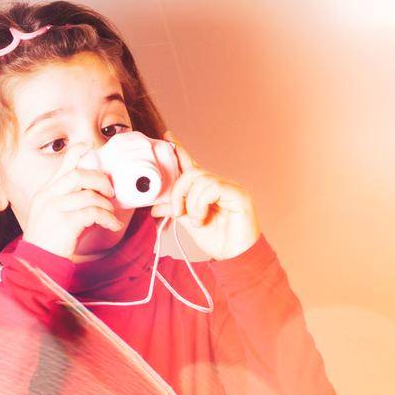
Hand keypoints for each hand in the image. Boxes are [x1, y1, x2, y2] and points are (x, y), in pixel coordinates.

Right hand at [20, 150, 123, 257]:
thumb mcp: (53, 214)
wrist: (38, 263)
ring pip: (88, 194)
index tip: (95, 153)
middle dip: (100, 180)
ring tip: (110, 214)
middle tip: (109, 191)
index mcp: (46, 191)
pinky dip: (108, 218)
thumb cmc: (49, 240)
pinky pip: (93, 213)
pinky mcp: (64, 223)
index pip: (64, 163)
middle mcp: (48, 196)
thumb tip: (95, 190)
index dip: (81, 152)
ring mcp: (55, 209)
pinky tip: (112, 225)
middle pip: (79, 174)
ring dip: (105, 203)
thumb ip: (69, 199)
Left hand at [151, 133, 259, 259]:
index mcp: (206, 190)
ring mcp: (230, 188)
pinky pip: (212, 187)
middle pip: (192, 172)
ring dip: (191, 202)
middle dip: (178, 191)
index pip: (191, 165)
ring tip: (196, 220)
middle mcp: (219, 185)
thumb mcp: (189, 222)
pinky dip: (201, 203)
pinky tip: (202, 217)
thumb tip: (156, 205)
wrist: (235, 257)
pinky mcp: (238, 195)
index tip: (167, 137)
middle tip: (177, 212)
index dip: (180, 151)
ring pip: (200, 179)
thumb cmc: (217, 240)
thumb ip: (175, 209)